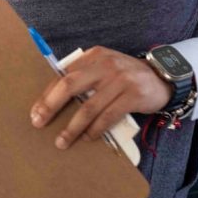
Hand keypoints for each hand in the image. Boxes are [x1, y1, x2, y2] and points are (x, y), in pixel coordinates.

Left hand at [29, 46, 171, 149]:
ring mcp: (120, 80)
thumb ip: (85, 76)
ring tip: (62, 141)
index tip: (36, 111)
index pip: (64, 74)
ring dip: (73, 127)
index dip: (47, 94)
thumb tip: (54, 98)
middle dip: (51, 106)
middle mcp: (105, 65)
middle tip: (39, 122)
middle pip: (70, 85)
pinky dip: (95, 129)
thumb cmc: (125, 75)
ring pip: (89, 107)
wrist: (161, 77)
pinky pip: (108, 116)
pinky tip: (88, 138)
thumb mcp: (105, 67)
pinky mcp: (133, 96)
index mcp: (94, 56)